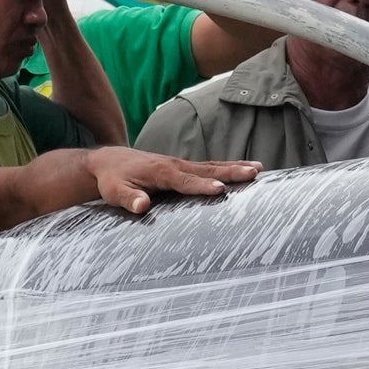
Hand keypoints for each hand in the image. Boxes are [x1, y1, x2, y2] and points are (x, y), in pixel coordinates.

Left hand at [84, 147, 257, 215]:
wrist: (109, 162)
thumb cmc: (113, 179)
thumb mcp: (114, 192)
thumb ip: (128, 198)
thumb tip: (141, 206)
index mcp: (161, 171)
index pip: (186, 181)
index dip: (203, 186)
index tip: (222, 189)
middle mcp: (175, 165)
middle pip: (207, 169)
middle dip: (231, 171)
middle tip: (254, 173)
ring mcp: (181, 164)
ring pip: (212, 165)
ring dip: (236, 167)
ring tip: (259, 169)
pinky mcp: (183, 167)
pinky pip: (209, 167)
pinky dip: (228, 167)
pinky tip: (244, 169)